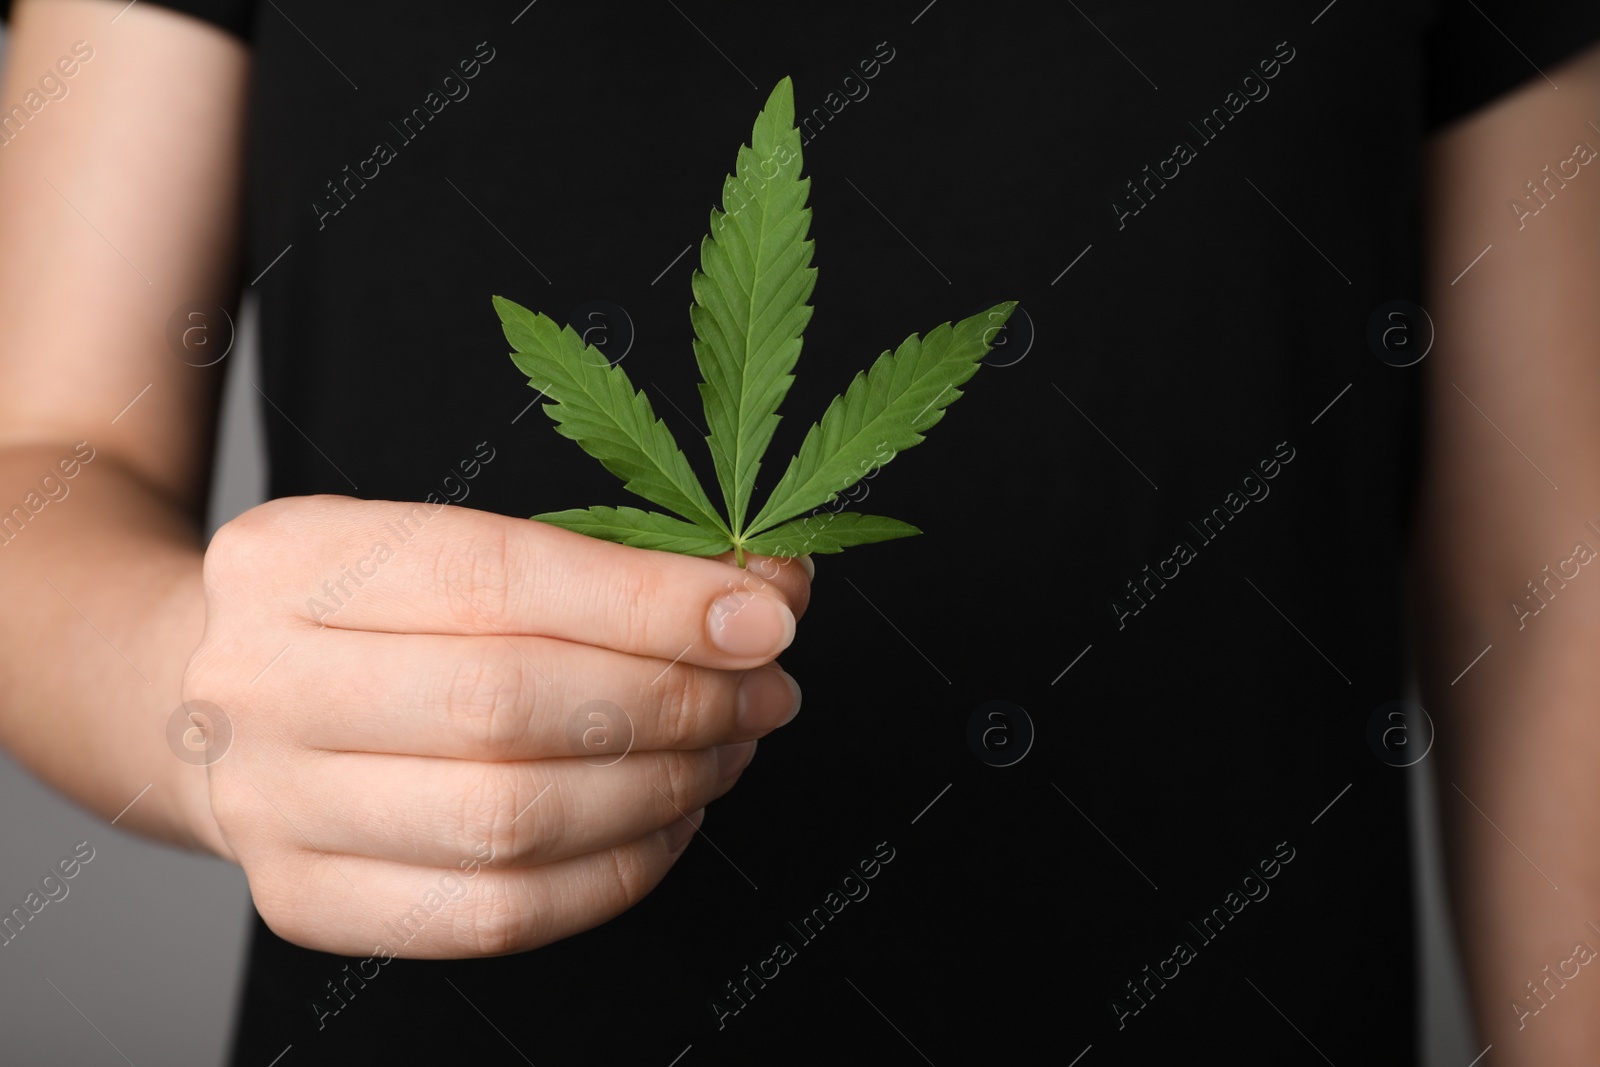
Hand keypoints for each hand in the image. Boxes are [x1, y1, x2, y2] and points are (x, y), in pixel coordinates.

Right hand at [181, 495, 809, 957]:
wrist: (221, 708)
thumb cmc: (373, 617)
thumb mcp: (454, 551)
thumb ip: (602, 564)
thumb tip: (771, 591)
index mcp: (292, 559)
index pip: (497, 576)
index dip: (648, 602)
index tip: (766, 614)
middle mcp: (258, 683)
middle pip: (506, 703)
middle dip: (673, 700)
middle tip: (765, 691)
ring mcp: (271, 807)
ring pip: (510, 819)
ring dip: (662, 787)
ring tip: (727, 750)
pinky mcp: (307, 903)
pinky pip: (497, 915)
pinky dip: (616, 871)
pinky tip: (669, 821)